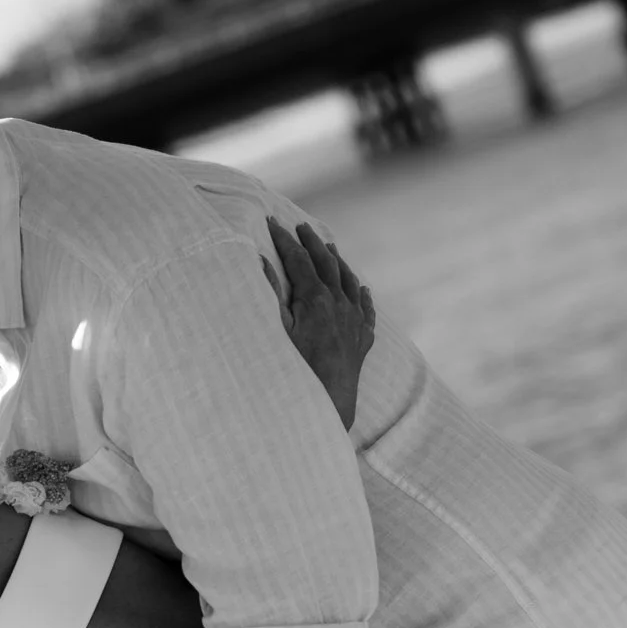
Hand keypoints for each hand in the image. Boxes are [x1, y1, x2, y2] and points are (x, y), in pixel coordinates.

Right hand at [263, 218, 375, 430]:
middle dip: (312, 242)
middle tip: (301, 227)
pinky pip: (366, 311)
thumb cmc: (295, 370)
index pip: (299, 260)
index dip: (284, 240)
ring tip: (330, 248)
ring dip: (338, 262)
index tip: (273, 223)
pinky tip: (363, 289)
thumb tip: (260, 260)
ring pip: (350, 282)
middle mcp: (340, 304)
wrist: (327, 405)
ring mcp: (355, 321)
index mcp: (316, 299)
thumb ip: (271, 294)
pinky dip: (363, 296)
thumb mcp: (276, 331)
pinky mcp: (363, 340)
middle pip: (326, 263)